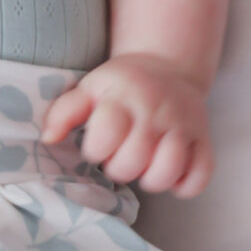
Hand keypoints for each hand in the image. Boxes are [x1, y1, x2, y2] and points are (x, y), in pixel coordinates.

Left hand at [39, 52, 214, 196]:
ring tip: (144, 167)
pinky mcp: (204, 140)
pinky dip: (185, 184)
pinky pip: (200, 176)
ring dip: (151, 179)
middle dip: (119, 168)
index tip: (97, 145)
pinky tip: (171, 174)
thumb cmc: (120, 86)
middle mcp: (155, 112)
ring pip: (168, 171)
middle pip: (134, 161)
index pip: (105, 137)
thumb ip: (64, 112)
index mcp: (122, 97)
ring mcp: (183, 126)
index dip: (95, 149)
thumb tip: (47, 139)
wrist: (167, 67)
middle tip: (119, 157)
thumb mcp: (89, 88)